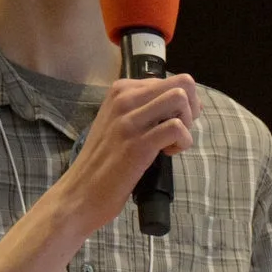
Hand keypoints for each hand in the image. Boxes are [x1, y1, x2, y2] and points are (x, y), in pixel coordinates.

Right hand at [51, 73, 199, 233]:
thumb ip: (146, 107)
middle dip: (191, 109)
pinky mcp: (138, 144)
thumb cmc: (105, 159)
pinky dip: (182, 143)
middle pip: (182, 84)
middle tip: (178, 131)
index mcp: (121, 90)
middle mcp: (124, 98)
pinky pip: (177, 128)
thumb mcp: (120, 121)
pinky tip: (167, 154)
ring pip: (180, 99)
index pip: (171, 80)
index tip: (170, 123)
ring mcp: (129, 120)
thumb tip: (186, 99)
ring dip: (187, 124)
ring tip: (171, 142)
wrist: (81, 191)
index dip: (182, 103)